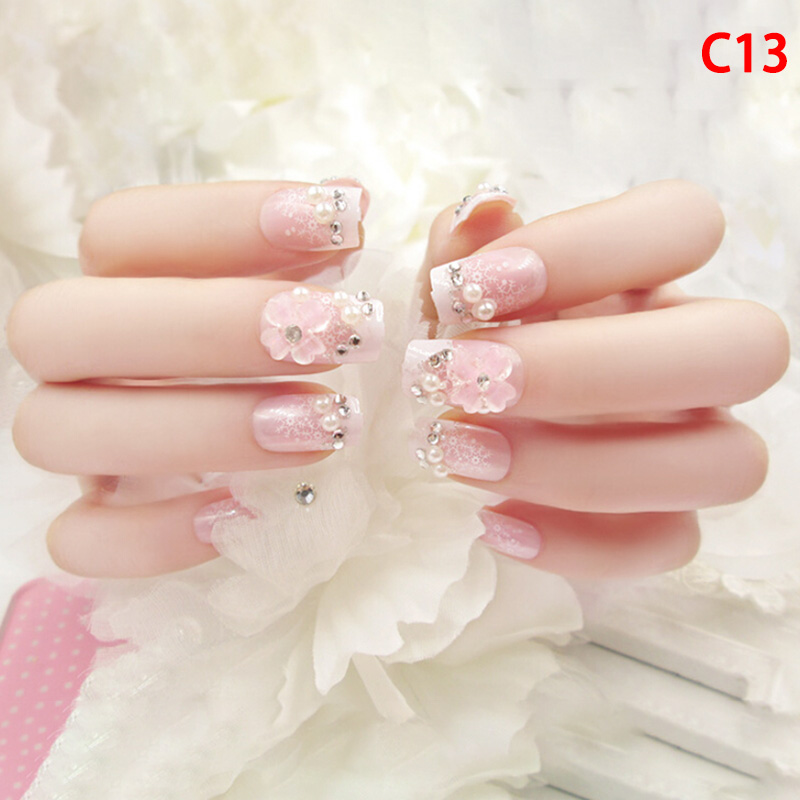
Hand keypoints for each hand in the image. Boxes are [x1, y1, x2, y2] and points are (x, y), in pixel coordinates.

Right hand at [8, 179, 383, 576]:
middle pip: (59, 323)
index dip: (223, 218)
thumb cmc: (303, 361)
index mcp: (122, 286)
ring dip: (201, 427)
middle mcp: (80, 360)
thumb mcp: (321, 298)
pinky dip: (158, 534)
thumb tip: (347, 198)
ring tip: (329, 425)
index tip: (338, 220)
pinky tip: (249, 512)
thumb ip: (324, 250)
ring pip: (54, 430)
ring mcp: (81, 446)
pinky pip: (79, 541)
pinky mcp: (101, 522)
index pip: (119, 228)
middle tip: (339, 335)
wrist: (285, 463)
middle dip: (206, 326)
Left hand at [406, 180, 789, 578]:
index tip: (474, 287)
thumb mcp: (446, 300)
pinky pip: (672, 545)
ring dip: (582, 467)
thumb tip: (487, 209)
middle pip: (746, 347)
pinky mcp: (667, 520)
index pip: (687, 221)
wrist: (453, 434)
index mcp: (646, 277)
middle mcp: (690, 356)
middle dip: (593, 369)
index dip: (590, 246)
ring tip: (462, 455)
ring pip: (726, 463)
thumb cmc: (461, 350)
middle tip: (471, 383)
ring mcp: (693, 443)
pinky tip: (494, 523)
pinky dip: (580, 545)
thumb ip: (460, 254)